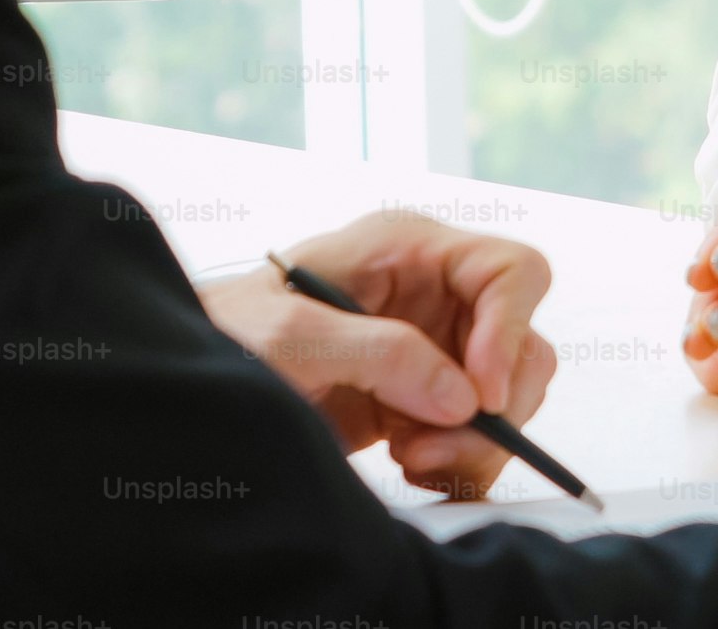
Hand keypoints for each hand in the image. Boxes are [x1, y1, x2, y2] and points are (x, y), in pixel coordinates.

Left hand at [197, 208, 559, 497]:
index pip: (512, 271)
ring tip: (410, 459)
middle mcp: (434, 294)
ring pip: (509, 400)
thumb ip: (380, 354)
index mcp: (408, 249)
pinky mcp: (422, 400)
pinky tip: (412, 468)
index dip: (511, 330)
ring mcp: (432, 349)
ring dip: (475, 443)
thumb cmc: (225, 334)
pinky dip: (462, 465)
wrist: (193, 383)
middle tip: (433, 446)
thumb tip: (466, 399)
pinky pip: (480, 437)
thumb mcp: (290, 335)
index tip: (483, 395)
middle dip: (496, 405)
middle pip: (524, 345)